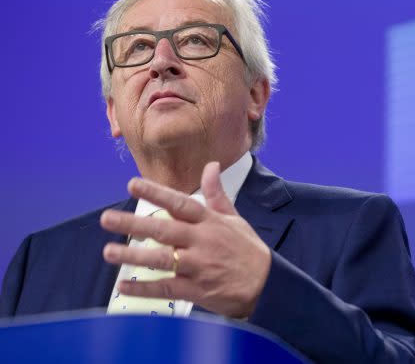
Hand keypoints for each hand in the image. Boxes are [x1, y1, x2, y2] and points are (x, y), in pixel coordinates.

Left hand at [100, 162, 270, 318]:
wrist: (266, 284)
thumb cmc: (247, 250)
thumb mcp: (234, 218)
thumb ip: (216, 193)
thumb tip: (211, 166)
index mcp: (210, 222)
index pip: (180, 203)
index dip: (157, 193)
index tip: (133, 183)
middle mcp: (202, 242)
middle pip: (164, 230)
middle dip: (134, 223)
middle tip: (107, 218)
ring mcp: (199, 266)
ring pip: (161, 259)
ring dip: (133, 256)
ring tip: (110, 251)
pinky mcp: (196, 290)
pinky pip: (165, 288)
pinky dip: (144, 288)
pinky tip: (124, 285)